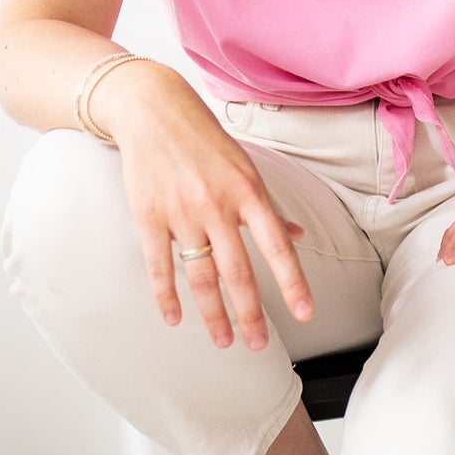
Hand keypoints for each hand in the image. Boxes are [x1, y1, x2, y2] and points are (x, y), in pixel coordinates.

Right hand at [100, 65, 315, 351]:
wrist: (152, 109)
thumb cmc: (204, 139)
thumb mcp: (244, 166)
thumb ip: (267, 207)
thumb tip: (297, 236)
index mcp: (248, 191)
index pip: (277, 246)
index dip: (293, 282)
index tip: (305, 313)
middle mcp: (217, 204)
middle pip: (238, 272)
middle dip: (250, 314)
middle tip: (258, 345)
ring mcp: (182, 212)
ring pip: (201, 276)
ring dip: (213, 314)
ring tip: (223, 340)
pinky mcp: (149, 216)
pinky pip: (159, 266)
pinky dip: (166, 296)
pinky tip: (174, 318)